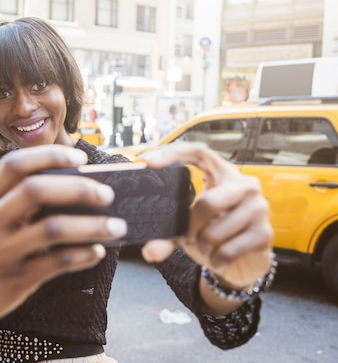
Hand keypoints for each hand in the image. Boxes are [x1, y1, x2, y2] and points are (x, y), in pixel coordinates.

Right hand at [0, 145, 127, 328]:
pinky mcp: (16, 279)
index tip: (81, 159)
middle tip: (107, 194)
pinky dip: (83, 256)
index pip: (15, 165)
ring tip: (116, 226)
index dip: (50, 156)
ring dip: (92, 226)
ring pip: (52, 229)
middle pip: (36, 190)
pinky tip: (97, 252)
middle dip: (78, 188)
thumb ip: (14, 201)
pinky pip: (57, 264)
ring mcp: (2, 251)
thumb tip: (71, 187)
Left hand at [140, 142, 273, 289]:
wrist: (246, 257)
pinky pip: (228, 251)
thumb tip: (150, 252)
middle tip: (188, 236)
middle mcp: (244, 184)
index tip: (148, 163)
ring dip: (203, 247)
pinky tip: (218, 257)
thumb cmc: (213, 230)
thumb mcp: (190, 225)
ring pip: (215, 233)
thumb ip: (168, 234)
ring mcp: (258, 207)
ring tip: (207, 246)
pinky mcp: (265, 233)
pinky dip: (215, 259)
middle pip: (207, 204)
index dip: (173, 154)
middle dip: (190, 227)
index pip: (198, 152)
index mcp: (222, 173)